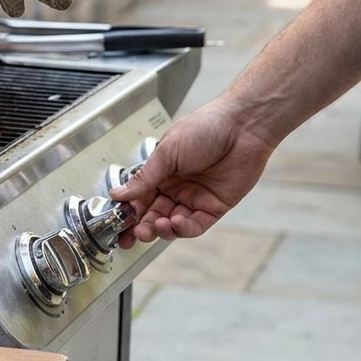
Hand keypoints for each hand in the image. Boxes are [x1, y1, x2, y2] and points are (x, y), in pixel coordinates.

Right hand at [109, 97, 277, 248]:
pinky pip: (195, 225)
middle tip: (134, 234)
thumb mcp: (166, 153)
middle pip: (154, 215)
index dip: (129, 213)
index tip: (118, 223)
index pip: (140, 199)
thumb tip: (118, 194)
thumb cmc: (205, 128)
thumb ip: (144, 178)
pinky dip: (183, 228)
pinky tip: (175, 222)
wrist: (242, 126)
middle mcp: (176, 187)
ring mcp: (195, 198)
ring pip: (172, 224)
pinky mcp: (214, 207)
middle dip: (142, 227)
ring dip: (161, 229)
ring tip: (155, 226)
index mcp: (161, 172)